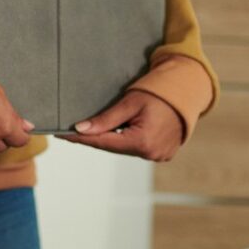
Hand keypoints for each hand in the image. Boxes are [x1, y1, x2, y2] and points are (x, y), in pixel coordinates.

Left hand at [59, 91, 183, 161]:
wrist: (188, 93)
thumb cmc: (159, 93)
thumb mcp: (130, 102)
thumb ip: (105, 119)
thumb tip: (81, 130)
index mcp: (142, 142)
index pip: (102, 142)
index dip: (80, 138)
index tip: (61, 134)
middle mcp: (150, 153)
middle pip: (112, 147)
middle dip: (93, 138)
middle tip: (71, 130)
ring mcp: (157, 155)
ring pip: (122, 148)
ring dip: (109, 139)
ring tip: (94, 129)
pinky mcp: (161, 154)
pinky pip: (135, 148)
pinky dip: (124, 140)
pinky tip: (117, 130)